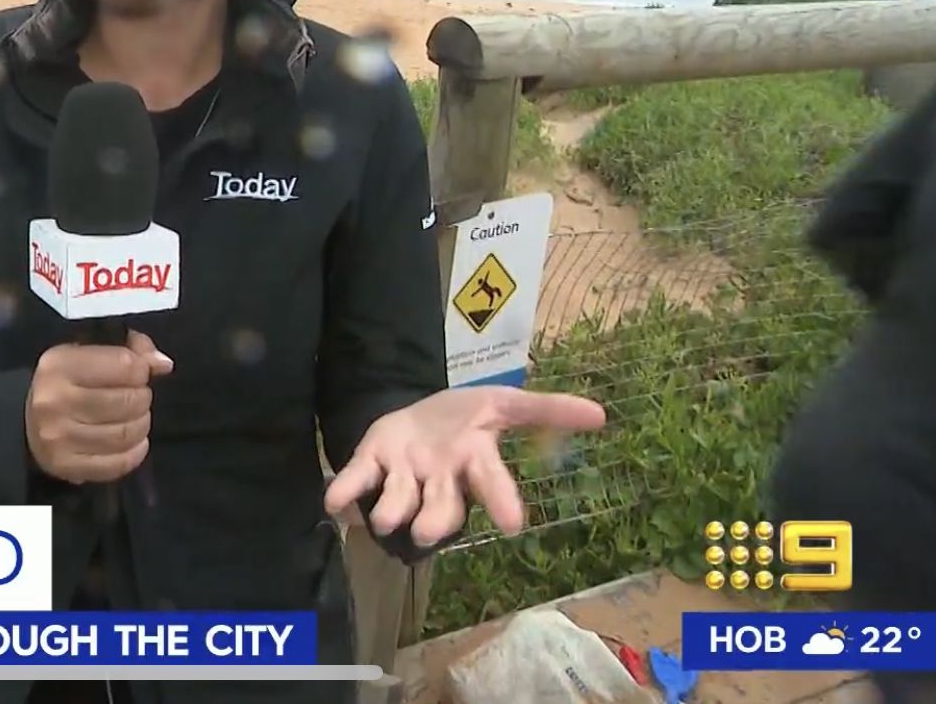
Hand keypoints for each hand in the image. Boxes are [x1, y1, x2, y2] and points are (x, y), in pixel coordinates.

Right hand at [25, 331, 174, 483]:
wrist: (24, 421)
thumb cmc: (64, 381)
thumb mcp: (88, 352)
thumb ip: (130, 349)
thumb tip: (163, 364)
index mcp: (59, 365)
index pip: (125, 366)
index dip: (140, 369)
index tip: (137, 373)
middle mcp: (55, 401)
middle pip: (128, 401)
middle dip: (142, 398)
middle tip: (137, 397)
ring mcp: (58, 438)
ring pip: (126, 433)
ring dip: (141, 424)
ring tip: (136, 418)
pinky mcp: (65, 466)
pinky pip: (117, 463)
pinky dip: (135, 452)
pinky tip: (134, 442)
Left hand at [323, 387, 606, 544]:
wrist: (417, 412)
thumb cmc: (465, 417)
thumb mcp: (505, 403)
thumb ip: (548, 410)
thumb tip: (601, 414)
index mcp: (472, 462)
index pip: (491, 485)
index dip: (500, 502)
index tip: (513, 525)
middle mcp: (438, 479)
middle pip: (440, 510)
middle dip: (434, 522)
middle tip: (429, 531)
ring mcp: (402, 475)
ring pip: (396, 505)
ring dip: (388, 511)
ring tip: (382, 516)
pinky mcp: (371, 464)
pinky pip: (356, 483)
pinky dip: (344, 493)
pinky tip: (334, 502)